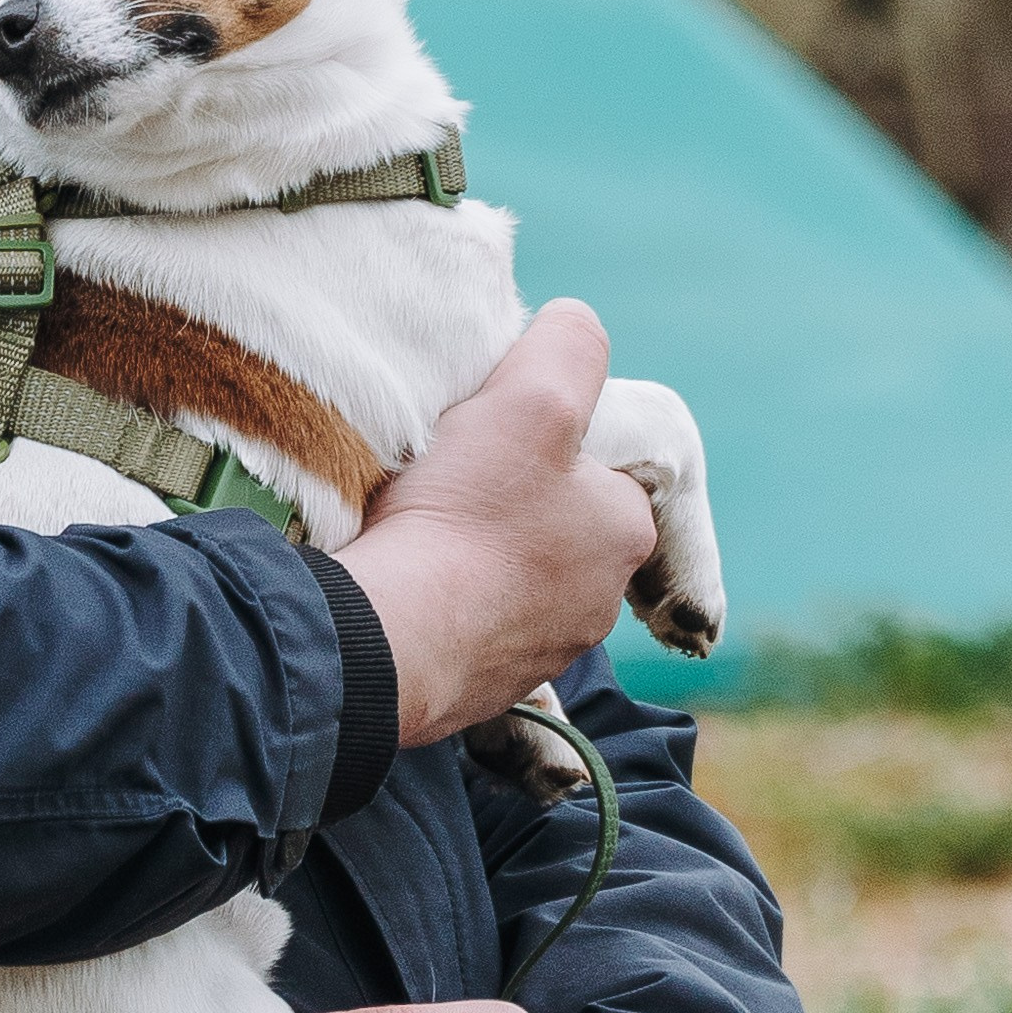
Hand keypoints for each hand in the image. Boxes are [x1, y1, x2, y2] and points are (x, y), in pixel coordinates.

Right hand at [334, 301, 654, 746]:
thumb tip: (577, 325)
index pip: (598, 465)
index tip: (492, 433)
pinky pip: (471, 629)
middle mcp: (598, 601)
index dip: (544, 437)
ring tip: (419, 529)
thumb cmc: (466, 513)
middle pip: (554, 522)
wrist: (387, 636)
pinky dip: (445, 605)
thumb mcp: (531, 397)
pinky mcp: (485, 687)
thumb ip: (569, 347)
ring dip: (475, 556)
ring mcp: (541, 651)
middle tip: (448, 476)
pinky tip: (408, 583)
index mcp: (625, 531)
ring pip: (513, 579)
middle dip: (509, 499)